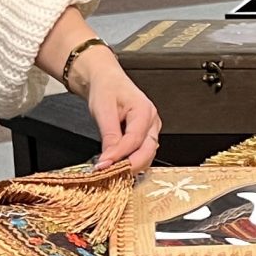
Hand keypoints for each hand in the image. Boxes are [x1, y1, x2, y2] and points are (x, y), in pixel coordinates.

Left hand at [78, 50, 160, 169]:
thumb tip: (109, 159)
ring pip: (147, 154)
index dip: (119, 155)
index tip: (104, 165)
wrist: (106, 81)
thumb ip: (109, 135)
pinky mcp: (145, 135)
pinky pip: (142, 152)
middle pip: (147, 151)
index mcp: (144, 110)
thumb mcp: (103, 110)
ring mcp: (151, 129)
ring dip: (131, 165)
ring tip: (113, 170)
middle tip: (111, 174)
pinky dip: (131, 160)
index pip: (134, 140)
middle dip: (131, 165)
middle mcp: (152, 121)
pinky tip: (118, 164)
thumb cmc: (107, 88)